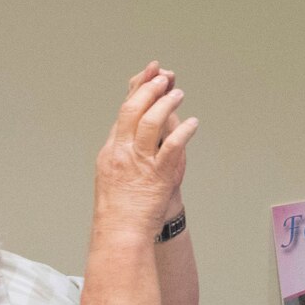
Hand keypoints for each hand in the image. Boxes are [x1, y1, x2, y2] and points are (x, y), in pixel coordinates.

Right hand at [126, 62, 188, 214]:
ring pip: (150, 123)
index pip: (123, 111)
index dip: (136, 90)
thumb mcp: (113, 173)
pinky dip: (184, 131)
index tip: (148, 73)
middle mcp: (122, 152)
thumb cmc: (120, 206)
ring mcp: (139, 162)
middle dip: (149, 89)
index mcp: (111, 150)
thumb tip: (134, 130)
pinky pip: (172, 147)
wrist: (120, 231)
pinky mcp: (158, 175)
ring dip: (166, 104)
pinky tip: (194, 122)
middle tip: (163, 76)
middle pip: (133, 110)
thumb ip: (124, 150)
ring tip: (178, 93)